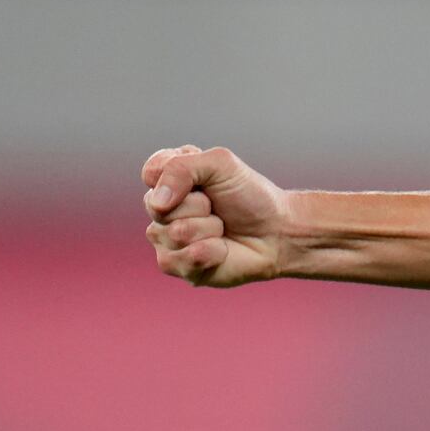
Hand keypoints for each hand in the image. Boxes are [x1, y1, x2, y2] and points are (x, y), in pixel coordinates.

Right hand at [142, 145, 289, 287]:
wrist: (278, 232)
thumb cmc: (250, 197)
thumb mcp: (221, 164)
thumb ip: (181, 168)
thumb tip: (157, 203)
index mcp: (168, 180)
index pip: (152, 173)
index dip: (179, 178)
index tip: (207, 181)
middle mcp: (161, 210)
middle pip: (158, 206)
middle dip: (199, 205)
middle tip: (217, 208)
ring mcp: (165, 239)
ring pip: (174, 233)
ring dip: (209, 229)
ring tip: (222, 229)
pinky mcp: (177, 266)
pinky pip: (182, 259)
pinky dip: (211, 252)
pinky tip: (221, 250)